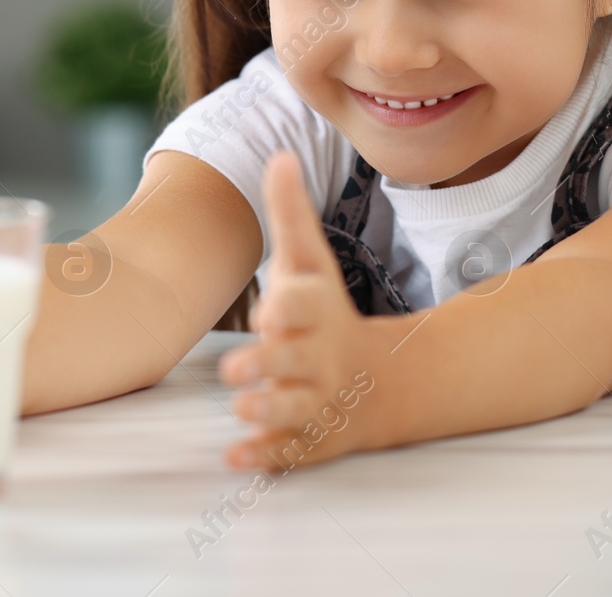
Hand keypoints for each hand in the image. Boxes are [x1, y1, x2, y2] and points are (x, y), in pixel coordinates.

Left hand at [217, 150, 381, 470]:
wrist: (376, 380)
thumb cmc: (325, 312)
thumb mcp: (309, 263)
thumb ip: (290, 215)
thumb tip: (279, 154)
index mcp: (319, 314)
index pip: (308, 307)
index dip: (290, 308)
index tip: (268, 311)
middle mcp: (321, 359)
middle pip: (298, 361)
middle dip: (270, 364)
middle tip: (235, 368)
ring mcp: (318, 401)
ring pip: (295, 409)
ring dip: (268, 410)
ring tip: (240, 409)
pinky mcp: (310, 437)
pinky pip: (289, 451)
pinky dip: (266, 456)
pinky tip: (237, 456)